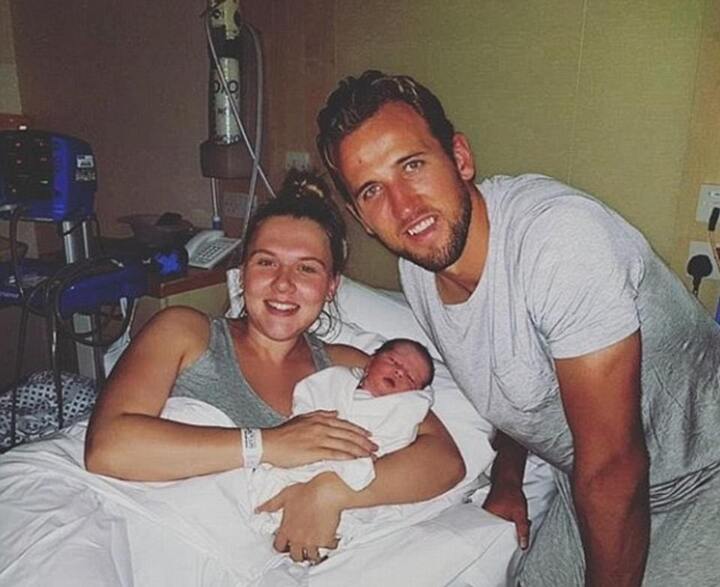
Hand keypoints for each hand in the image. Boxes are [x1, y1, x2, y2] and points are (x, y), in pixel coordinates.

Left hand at [256, 472, 344, 563]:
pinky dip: (330, 545)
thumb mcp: (285, 495)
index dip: (282, 547)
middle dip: (299, 553)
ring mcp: (311, 541)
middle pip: (295, 556)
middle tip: (303, 548)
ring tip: (317, 546)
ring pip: (311, 557)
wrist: (325, 492)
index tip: (287, 545)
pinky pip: (327, 549)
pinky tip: (331, 539)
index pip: (278, 547)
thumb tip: (259, 509)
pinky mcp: (325, 541)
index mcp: (286, 529)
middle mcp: (298, 538)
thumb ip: (271, 505)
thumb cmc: (307, 491)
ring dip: (314, 553)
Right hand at [262, 410, 377, 467]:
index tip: (369, 436)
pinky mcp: (313, 452)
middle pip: (348, 434)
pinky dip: (348, 456)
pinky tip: (356, 460)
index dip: (359, 430)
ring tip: (371, 456)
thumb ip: (320, 414)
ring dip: (360, 450)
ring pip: (345, 444)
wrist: (268, 443)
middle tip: (376, 447)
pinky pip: (335, 454)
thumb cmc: (283, 433)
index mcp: (319, 419)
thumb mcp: (302, 418)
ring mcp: (318, 439)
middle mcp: (321, 427)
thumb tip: (335, 413)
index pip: (344, 424)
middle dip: (364, 441)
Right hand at [482, 483, 529, 548]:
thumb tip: (523, 545)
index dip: (502, 543)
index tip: (508, 547)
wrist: (508, 480)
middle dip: (508, 533)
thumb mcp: (520, 515)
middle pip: (497, 531)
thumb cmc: (511, 493)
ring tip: (516, 521)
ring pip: (499, 525)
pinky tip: (513, 517)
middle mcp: (486, 516)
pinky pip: (498, 519)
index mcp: (490, 518)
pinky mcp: (491, 509)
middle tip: (515, 533)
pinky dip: (506, 520)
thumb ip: (523, 531)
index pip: (493, 537)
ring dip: (508, 526)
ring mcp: (488, 512)